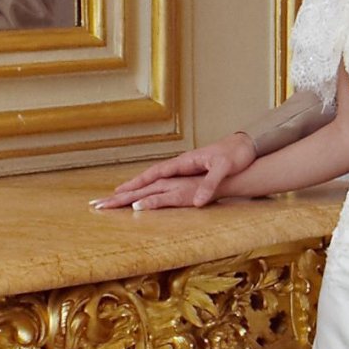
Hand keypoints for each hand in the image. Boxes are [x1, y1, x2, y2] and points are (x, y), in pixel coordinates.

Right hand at [92, 132, 256, 210]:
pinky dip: (146, 189)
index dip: (136, 185)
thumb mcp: (224, 169)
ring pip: (150, 181)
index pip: (153, 175)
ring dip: (132, 190)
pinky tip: (140, 194)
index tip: (118, 193)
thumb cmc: (234, 156)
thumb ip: (210, 184)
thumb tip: (198, 201)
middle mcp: (177, 166)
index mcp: (182, 163)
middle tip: (104, 200)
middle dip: (124, 190)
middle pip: (146, 178)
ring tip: (114, 198)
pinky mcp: (186, 174)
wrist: (244, 146)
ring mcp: (180, 170)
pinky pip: (160, 183)